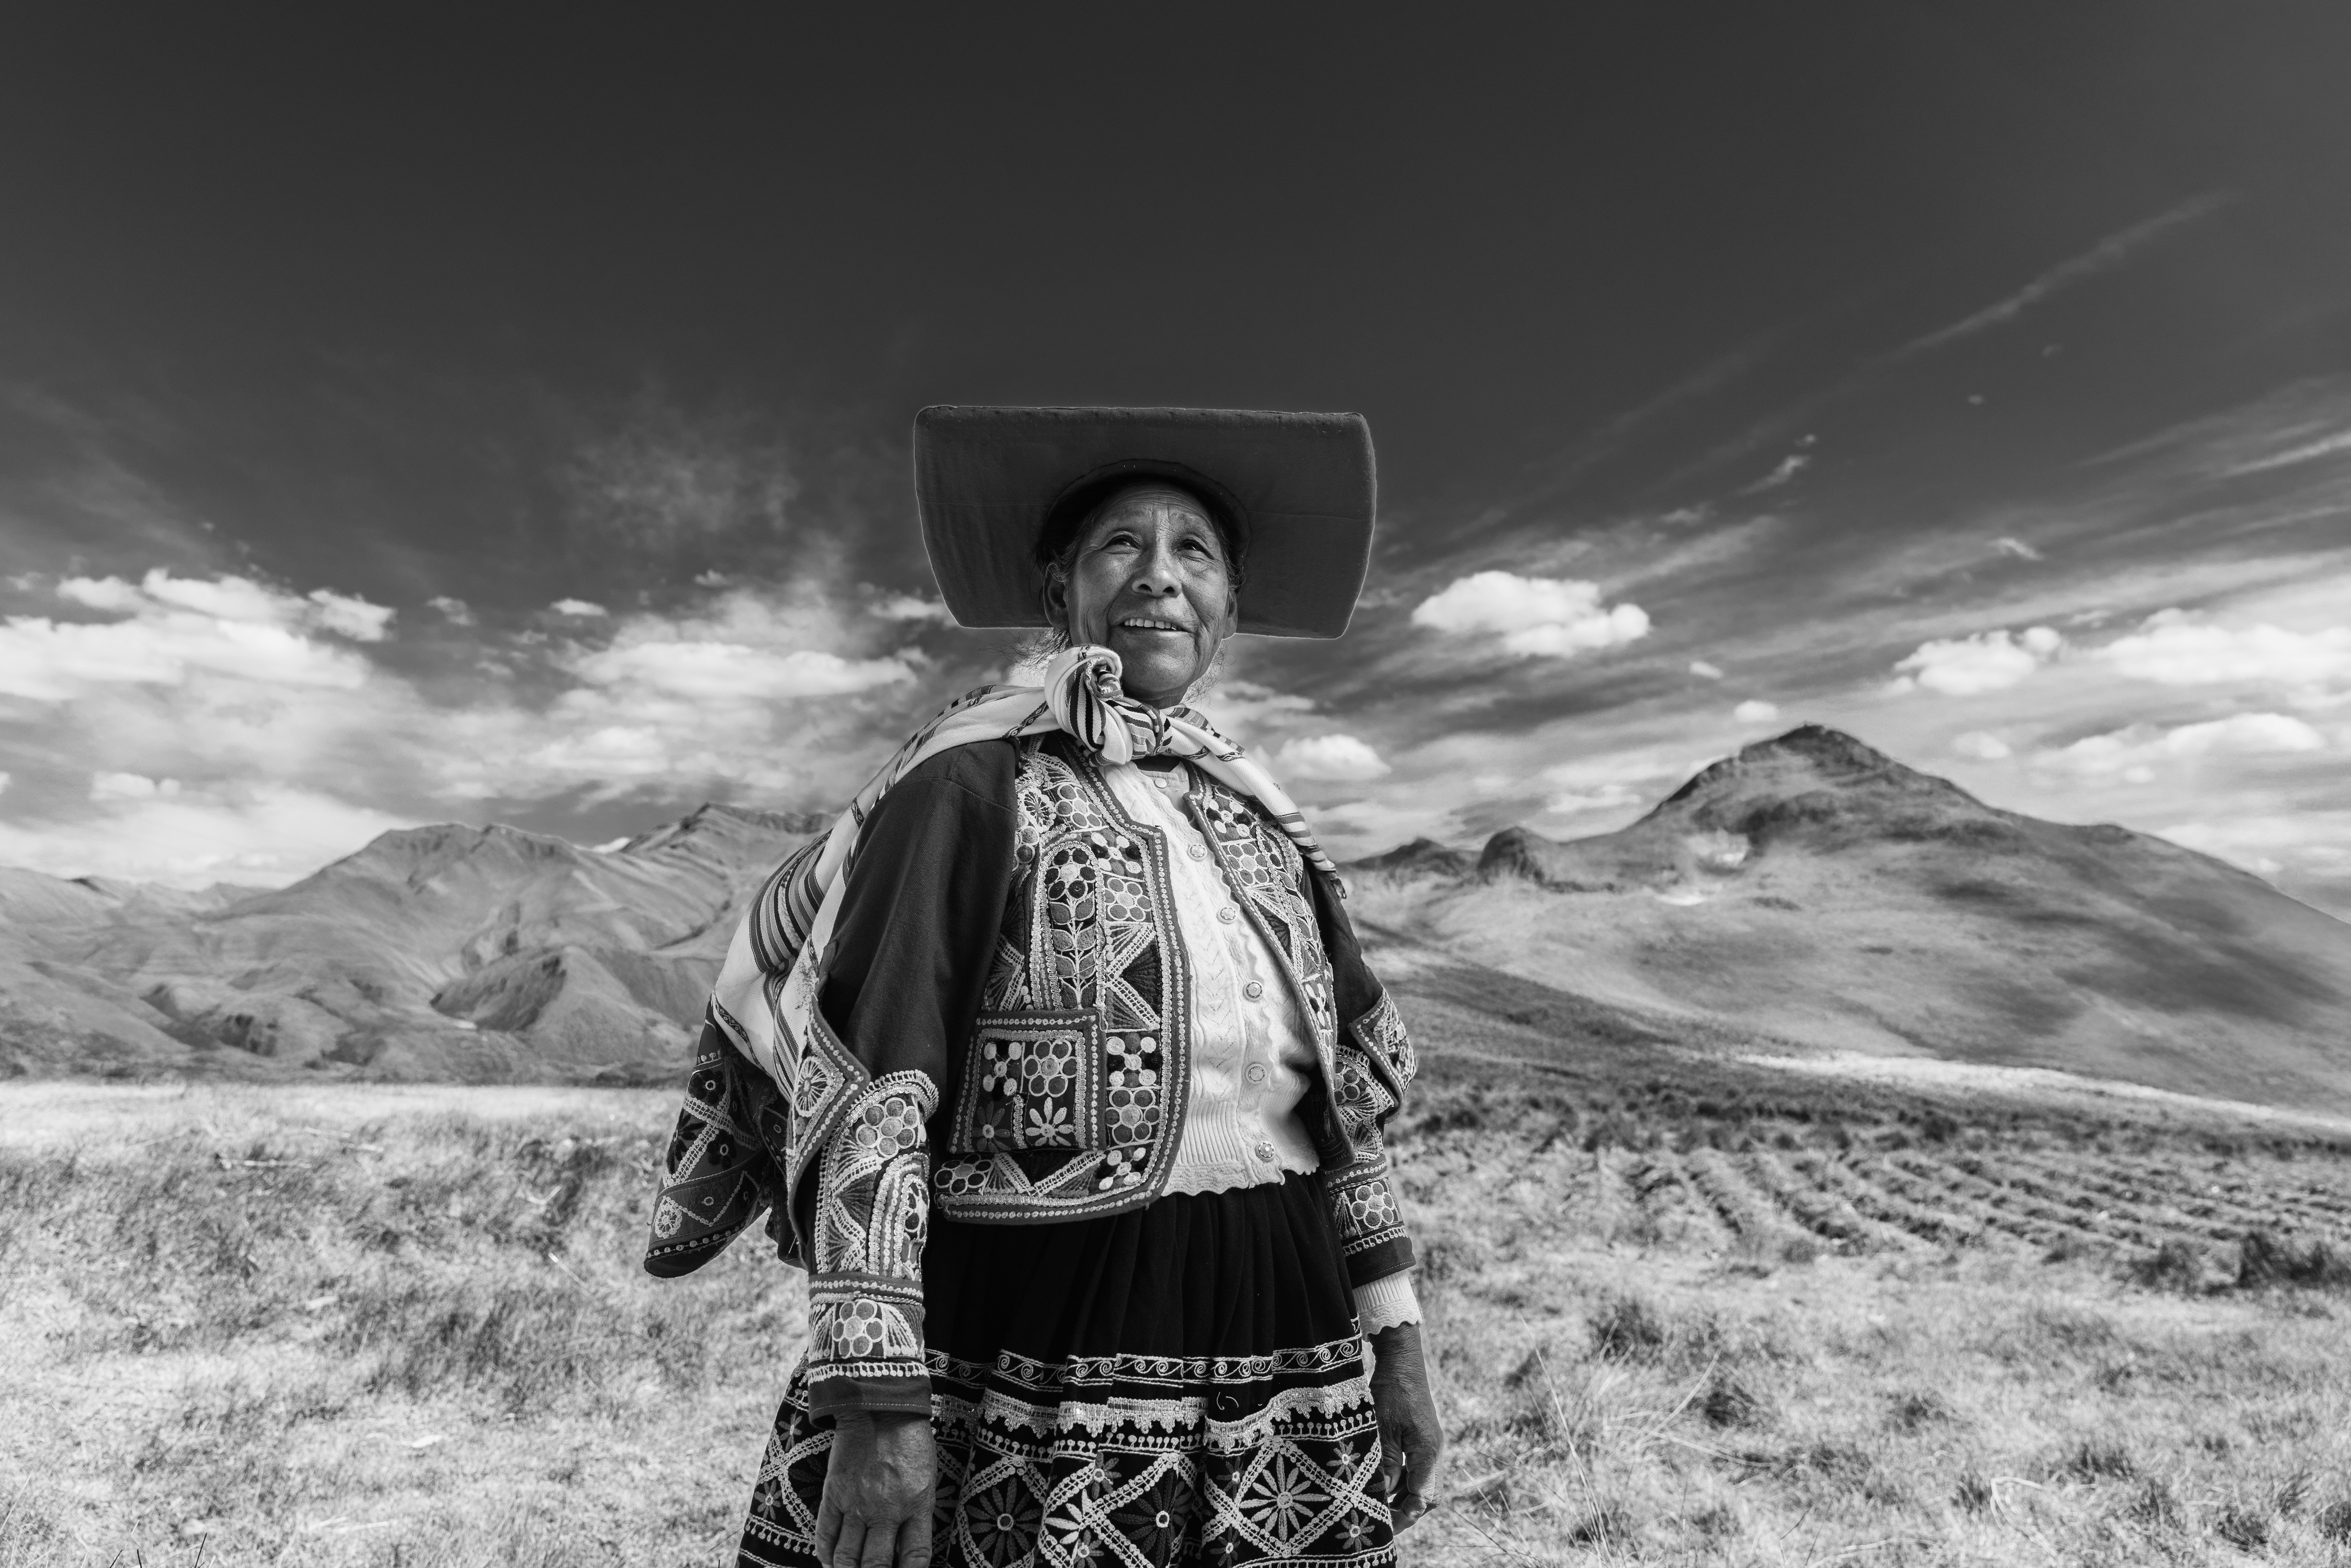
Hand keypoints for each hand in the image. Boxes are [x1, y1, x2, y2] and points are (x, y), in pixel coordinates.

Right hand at [815, 1409, 935, 1567]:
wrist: (880, 1405)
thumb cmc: (911, 1441)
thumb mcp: (926, 1478)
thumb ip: (917, 1513)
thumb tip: (902, 1549)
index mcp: (917, 1505)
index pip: (915, 1557)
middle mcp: (886, 1510)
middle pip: (876, 1565)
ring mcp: (856, 1503)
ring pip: (847, 1557)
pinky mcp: (833, 1493)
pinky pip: (825, 1535)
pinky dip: (826, 1554)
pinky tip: (830, 1561)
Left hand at [1367, 1322, 1443, 1531]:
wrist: (1402, 1361)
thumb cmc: (1390, 1391)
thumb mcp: (1382, 1429)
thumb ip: (1385, 1464)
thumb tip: (1382, 1495)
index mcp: (1427, 1452)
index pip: (1423, 1497)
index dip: (1405, 1514)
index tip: (1385, 1522)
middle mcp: (1433, 1452)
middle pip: (1428, 1495)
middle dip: (1407, 1511)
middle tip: (1383, 1520)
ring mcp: (1430, 1445)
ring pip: (1423, 1484)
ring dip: (1404, 1497)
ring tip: (1378, 1505)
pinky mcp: (1423, 1439)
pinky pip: (1418, 1469)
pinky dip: (1403, 1482)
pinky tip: (1383, 1483)